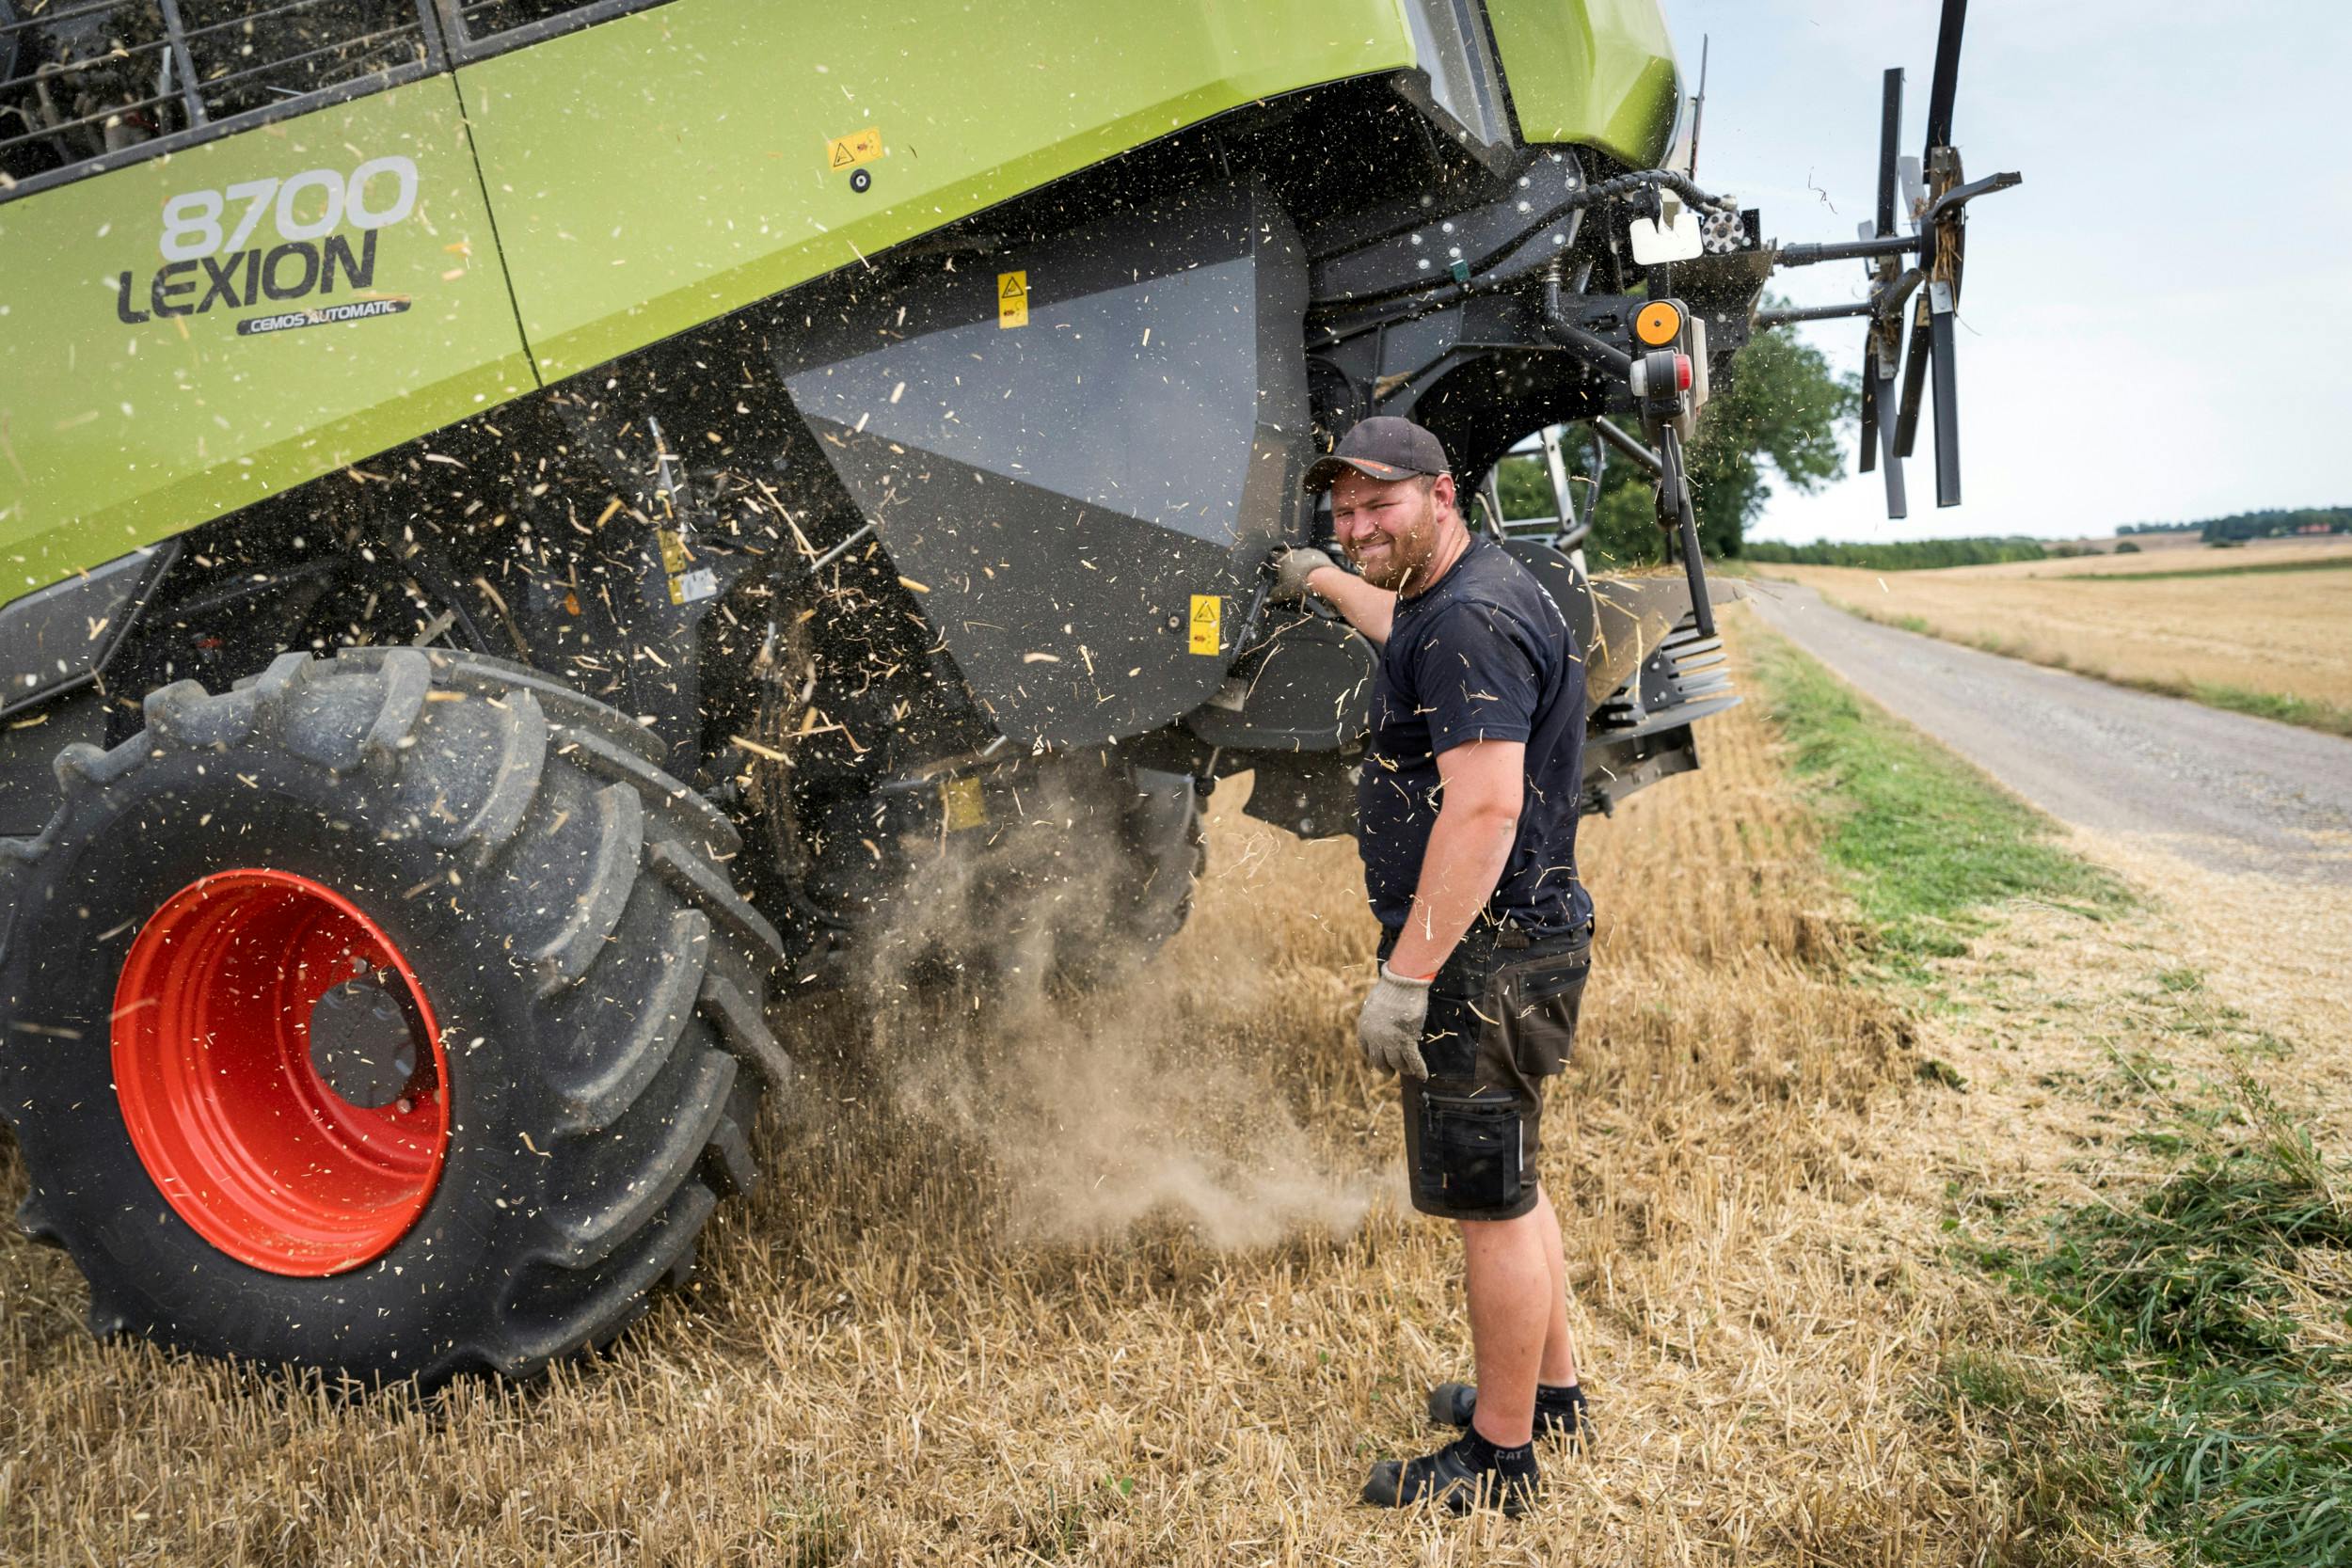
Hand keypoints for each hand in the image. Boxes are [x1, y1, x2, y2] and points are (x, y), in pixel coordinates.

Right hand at [1266, 545, 1337, 602]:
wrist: (1319, 578)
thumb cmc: (1299, 584)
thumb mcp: (1283, 592)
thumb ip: (1275, 594)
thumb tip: (1269, 599)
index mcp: (1283, 560)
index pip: (1279, 562)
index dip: (1282, 571)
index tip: (1286, 578)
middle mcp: (1294, 553)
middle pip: (1293, 559)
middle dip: (1294, 568)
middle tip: (1298, 578)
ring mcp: (1308, 552)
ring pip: (1304, 558)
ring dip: (1305, 565)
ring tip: (1309, 577)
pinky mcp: (1320, 553)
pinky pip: (1316, 559)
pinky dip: (1316, 565)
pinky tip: (1318, 574)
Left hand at [1357, 963, 1431, 1078]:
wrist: (1400, 983)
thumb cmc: (1390, 989)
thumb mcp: (1375, 1004)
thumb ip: (1377, 1018)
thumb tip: (1384, 1024)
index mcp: (1364, 1027)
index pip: (1365, 1049)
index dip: (1373, 1056)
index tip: (1379, 1060)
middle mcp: (1374, 1037)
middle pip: (1379, 1061)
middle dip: (1386, 1069)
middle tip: (1391, 1073)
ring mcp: (1390, 1040)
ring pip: (1397, 1063)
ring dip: (1403, 1069)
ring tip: (1408, 1071)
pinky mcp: (1406, 1039)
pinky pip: (1413, 1060)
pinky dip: (1418, 1070)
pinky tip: (1422, 1076)